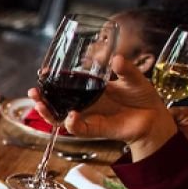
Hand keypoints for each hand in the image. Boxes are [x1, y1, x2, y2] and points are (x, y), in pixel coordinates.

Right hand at [27, 55, 177, 160]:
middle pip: (56, 103)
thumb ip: (125, 70)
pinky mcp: (93, 129)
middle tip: (33, 91)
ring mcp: (87, 117)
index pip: (66, 85)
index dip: (52, 81)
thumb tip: (116, 59)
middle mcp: (85, 103)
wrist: (153, 117)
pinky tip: (71, 116)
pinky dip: (71, 124)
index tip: (42, 73)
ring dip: (47, 113)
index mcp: (91, 89)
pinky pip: (77, 129)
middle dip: (41, 99)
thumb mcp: (135, 78)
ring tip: (41, 105)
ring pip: (59, 118)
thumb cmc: (142, 97)